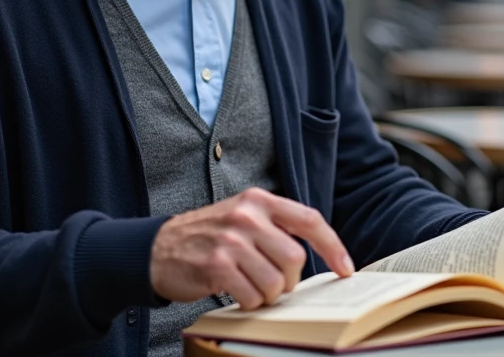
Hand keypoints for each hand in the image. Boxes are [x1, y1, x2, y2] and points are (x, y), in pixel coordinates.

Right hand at [150, 187, 353, 309]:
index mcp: (259, 200)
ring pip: (276, 282)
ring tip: (252, 289)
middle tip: (274, 284)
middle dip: (290, 281)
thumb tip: (317, 254)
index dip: (333, 246)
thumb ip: (275, 227)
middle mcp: (247, 215)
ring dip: (268, 295)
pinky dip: (249, 303)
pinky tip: (236, 294)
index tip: (346, 268)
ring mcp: (231, 240)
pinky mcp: (216, 265)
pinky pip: (252, 296)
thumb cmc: (209, 236)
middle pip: (295, 258)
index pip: (309, 220)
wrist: (157, 247)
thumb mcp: (242, 217)